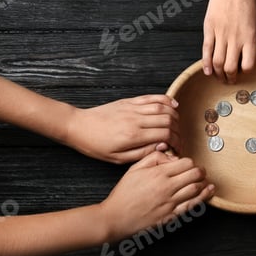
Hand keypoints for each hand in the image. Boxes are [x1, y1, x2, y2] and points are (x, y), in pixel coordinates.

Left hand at [66, 95, 180, 163]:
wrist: (78, 126)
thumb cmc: (96, 146)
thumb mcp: (118, 158)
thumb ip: (142, 153)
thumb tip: (162, 147)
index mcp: (133, 135)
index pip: (165, 134)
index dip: (176, 141)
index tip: (177, 148)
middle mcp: (135, 119)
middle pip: (168, 120)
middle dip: (177, 130)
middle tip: (178, 138)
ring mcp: (133, 108)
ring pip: (162, 107)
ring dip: (174, 116)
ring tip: (177, 125)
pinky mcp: (129, 101)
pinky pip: (152, 98)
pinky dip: (166, 100)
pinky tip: (173, 105)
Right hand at [100, 152, 213, 241]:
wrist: (116, 217)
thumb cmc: (124, 193)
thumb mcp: (134, 169)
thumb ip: (153, 157)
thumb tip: (170, 155)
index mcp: (158, 173)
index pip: (186, 163)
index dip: (190, 162)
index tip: (189, 164)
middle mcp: (166, 187)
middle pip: (194, 174)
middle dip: (201, 171)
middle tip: (201, 171)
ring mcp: (170, 202)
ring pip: (196, 189)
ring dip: (204, 183)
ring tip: (205, 180)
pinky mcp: (171, 216)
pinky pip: (192, 206)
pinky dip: (203, 198)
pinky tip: (208, 192)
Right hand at [202, 0, 255, 83]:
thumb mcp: (254, 23)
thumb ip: (248, 40)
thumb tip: (244, 55)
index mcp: (250, 38)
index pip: (247, 65)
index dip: (244, 73)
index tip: (242, 74)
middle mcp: (236, 38)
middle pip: (230, 67)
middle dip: (229, 78)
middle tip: (229, 81)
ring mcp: (221, 33)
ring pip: (218, 62)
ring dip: (218, 73)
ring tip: (218, 77)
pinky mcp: (210, 28)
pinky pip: (206, 50)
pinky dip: (206, 63)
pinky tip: (207, 70)